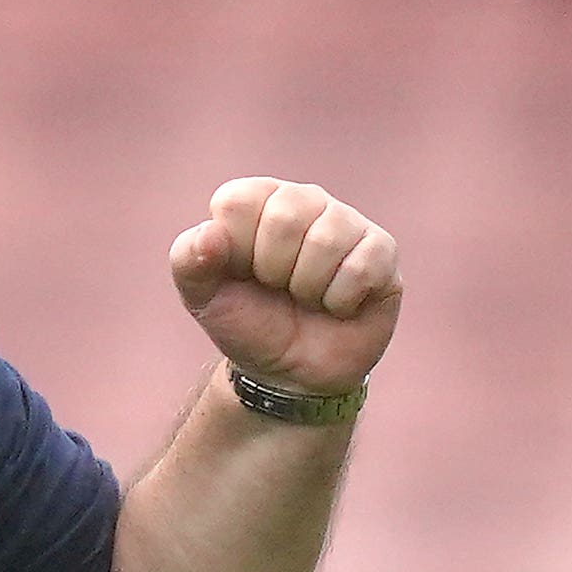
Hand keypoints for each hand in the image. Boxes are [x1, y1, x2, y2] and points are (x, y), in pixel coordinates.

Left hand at [169, 177, 400, 398]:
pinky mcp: (382, 251)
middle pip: (285, 216)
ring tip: (308, 297)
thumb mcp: (204, 298)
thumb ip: (189, 261)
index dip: (235, 249)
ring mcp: (347, 222)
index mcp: (258, 200)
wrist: (291, 372)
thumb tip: (210, 233)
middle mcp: (304, 200)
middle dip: (273, 270)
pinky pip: (362, 266)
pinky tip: (338, 304)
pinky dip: (341, 300)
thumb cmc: (249, 323)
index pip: (238, 201)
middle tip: (278, 288)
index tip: (242, 273)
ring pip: (326, 240)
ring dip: (308, 287)